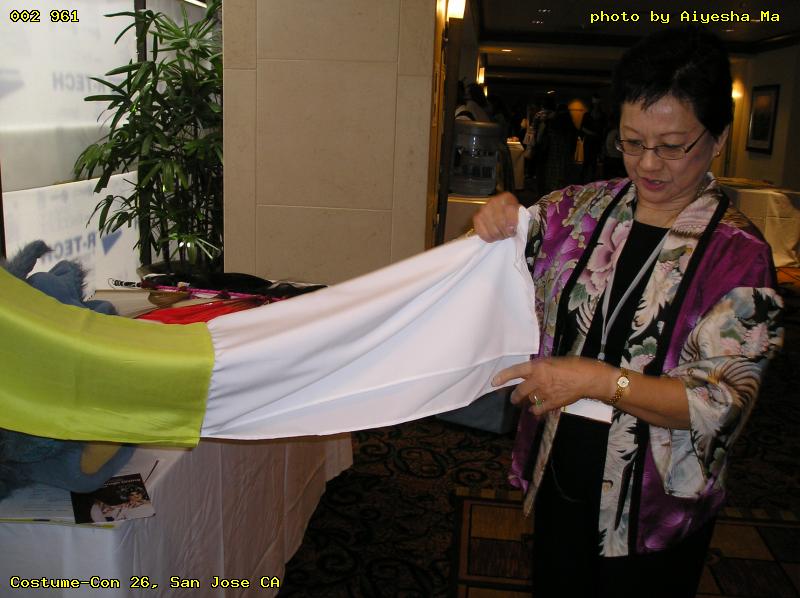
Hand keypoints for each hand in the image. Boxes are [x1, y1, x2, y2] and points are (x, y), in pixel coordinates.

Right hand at [473, 192, 520, 241]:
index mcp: (506, 198)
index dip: (512, 225)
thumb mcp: (518, 211)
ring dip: (498, 236)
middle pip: (501, 224)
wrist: (497, 208)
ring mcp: (483, 210)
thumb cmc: (509, 211)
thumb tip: (512, 229)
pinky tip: (493, 236)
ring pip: (493, 231)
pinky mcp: (476, 218)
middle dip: (506, 233)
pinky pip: (483, 234)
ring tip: (501, 235)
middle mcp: (493, 202)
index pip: (510, 212)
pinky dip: (490, 238)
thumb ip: (519, 218)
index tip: (513, 231)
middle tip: (507, 234)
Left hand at [493, 357, 614, 415]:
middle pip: (519, 391)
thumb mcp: (552, 361)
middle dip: (515, 397)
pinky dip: (535, 410)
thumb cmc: (572, 365)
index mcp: (538, 366)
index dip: (503, 377)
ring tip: (530, 401)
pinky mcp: (551, 403)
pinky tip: (535, 410)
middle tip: (513, 399)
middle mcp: (538, 380)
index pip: (515, 371)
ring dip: (528, 401)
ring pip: (529, 400)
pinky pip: (537, 410)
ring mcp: (544, 393)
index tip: (493, 382)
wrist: (588, 378)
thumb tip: (530, 375)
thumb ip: (539, 368)